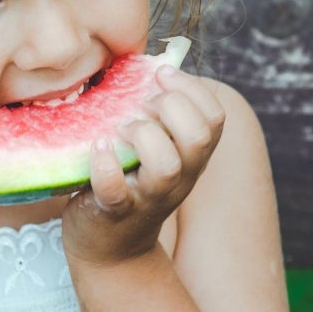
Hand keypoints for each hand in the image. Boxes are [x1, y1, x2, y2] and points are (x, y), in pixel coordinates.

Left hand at [62, 66, 225, 264]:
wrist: (110, 250)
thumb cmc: (130, 183)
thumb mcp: (156, 150)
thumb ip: (160, 114)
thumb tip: (153, 61)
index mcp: (192, 157)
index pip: (215, 117)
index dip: (191, 88)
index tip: (160, 75)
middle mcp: (179, 178)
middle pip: (199, 137)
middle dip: (171, 106)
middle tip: (141, 103)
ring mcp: (149, 197)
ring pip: (167, 165)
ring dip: (142, 134)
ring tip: (120, 128)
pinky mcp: (114, 212)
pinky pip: (115, 191)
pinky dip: (105, 166)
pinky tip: (97, 148)